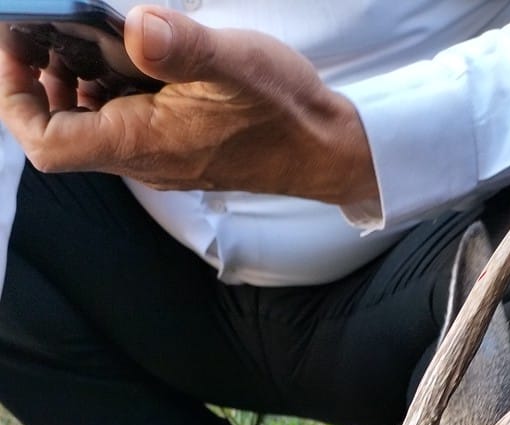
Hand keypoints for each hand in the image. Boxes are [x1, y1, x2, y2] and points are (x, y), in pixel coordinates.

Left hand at [0, 5, 379, 203]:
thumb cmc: (282, 113)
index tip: (12, 49)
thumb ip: (181, 47)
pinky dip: (101, 88)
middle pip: (58, 134)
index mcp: (141, 143)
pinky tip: (117, 53)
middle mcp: (140, 158)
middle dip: (33, 82)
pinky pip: (117, 121)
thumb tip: (137, 26)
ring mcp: (155, 155)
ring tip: (69, 34)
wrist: (323, 149)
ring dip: (66, 84)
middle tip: (32, 29)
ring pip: (85, 128)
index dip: (15, 100)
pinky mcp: (170, 145)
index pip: (48, 144)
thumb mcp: (235, 64)